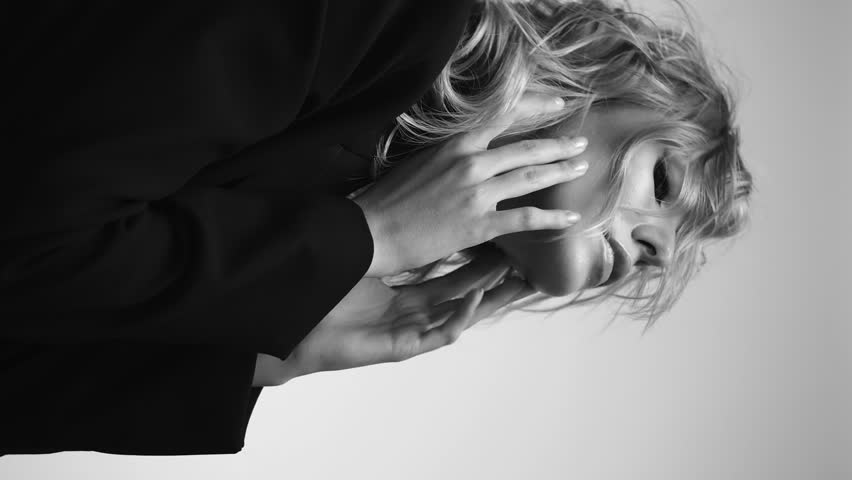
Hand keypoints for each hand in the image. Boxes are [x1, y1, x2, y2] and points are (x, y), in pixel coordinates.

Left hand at [264, 249, 534, 382]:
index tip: (498, 238)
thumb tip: (401, 215)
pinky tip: (476, 297)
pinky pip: (442, 333)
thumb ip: (386, 251)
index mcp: (408, 296)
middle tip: (525, 258)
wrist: (297, 330)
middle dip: (497, 278)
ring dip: (490, 296)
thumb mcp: (363, 271)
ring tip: (514, 277)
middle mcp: (415, 315)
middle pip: (467, 295)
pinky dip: (461, 315)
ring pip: (463, 314)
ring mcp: (412, 332)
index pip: (453, 275)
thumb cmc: (328, 299)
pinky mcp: (404, 347)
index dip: (480, 258)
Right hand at [352, 92, 588, 277]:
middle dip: (558, 145)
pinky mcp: (479, 225)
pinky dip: (552, 218)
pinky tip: (572, 218)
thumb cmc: (390, 197)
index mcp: (456, 143)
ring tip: (581, 168)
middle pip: (526, 149)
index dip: (536, 108)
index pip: (505, 116)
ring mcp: (477, 194)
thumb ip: (453, 153)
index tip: (558, 103)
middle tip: (581, 144)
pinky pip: (526, 219)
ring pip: (531, 178)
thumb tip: (477, 151)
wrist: (372, 230)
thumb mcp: (422, 160)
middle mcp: (471, 163)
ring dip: (560, 172)